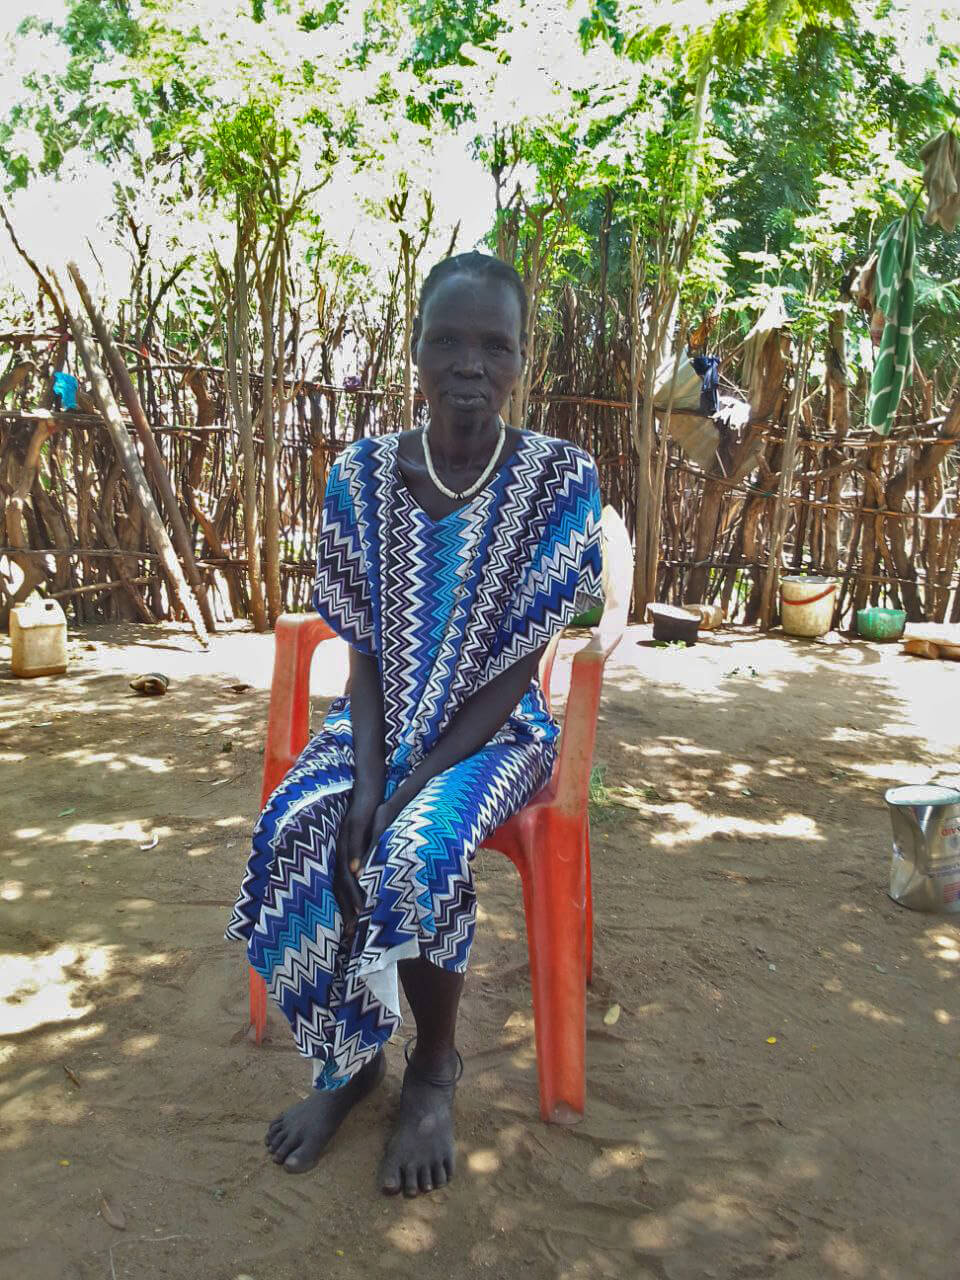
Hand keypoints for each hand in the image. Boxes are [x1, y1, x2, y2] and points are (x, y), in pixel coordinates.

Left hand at [334, 784, 380, 935]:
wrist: (369, 778)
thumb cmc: (373, 810)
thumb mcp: (371, 839)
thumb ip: (371, 859)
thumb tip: (376, 883)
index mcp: (344, 851)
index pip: (339, 885)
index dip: (343, 908)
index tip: (350, 932)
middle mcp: (340, 844)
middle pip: (337, 881)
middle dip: (344, 908)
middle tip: (351, 932)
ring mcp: (346, 832)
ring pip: (344, 865)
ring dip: (350, 889)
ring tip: (358, 910)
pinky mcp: (356, 819)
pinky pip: (353, 841)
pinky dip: (355, 858)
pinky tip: (358, 872)